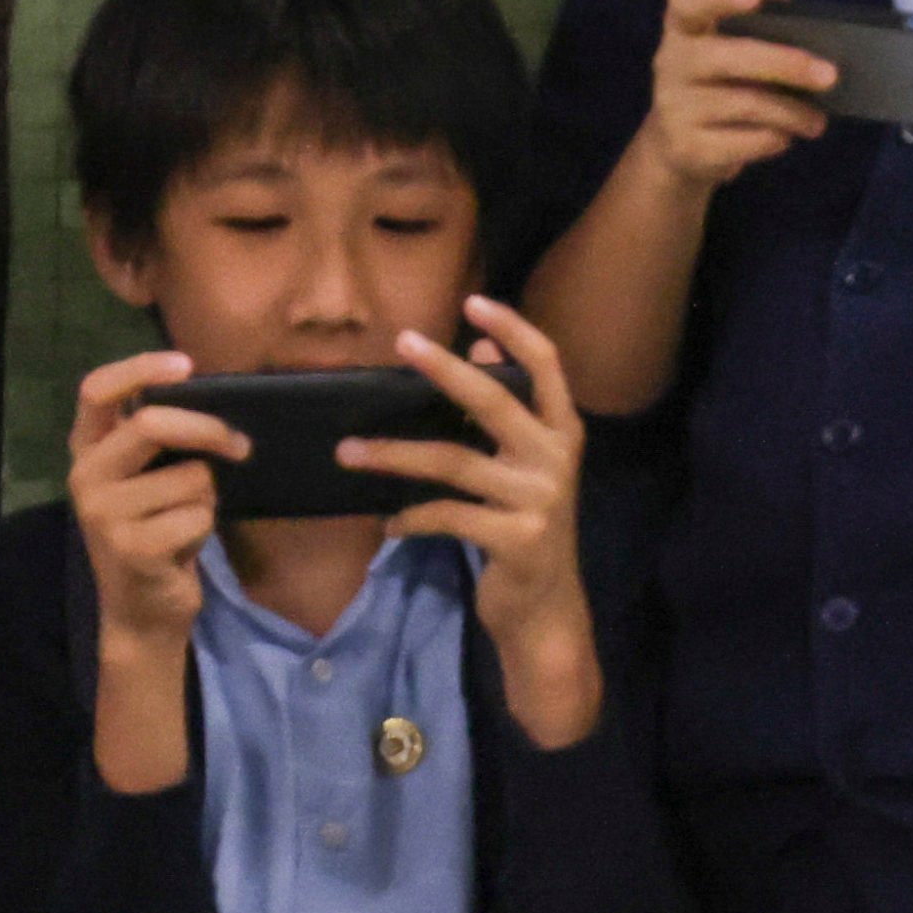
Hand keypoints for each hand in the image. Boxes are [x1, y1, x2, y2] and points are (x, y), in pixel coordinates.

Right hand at [69, 351, 243, 650]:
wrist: (142, 612)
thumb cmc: (156, 530)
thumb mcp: (150, 478)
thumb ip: (163, 439)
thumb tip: (219, 398)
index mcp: (88, 450)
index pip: (97, 390)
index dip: (141, 368)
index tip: (187, 365)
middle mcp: (85, 476)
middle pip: (151, 424)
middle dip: (209, 430)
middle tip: (241, 445)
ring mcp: (104, 515)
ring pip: (190, 476)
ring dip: (208, 497)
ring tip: (185, 521)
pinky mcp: (131, 549)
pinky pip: (198, 515)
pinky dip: (206, 529)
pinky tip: (183, 548)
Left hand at [359, 295, 603, 748]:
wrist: (547, 610)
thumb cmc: (527, 527)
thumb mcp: (527, 467)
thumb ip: (510, 414)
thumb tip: (480, 350)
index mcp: (563, 432)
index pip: (546, 365)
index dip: (513, 330)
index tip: (473, 301)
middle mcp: (557, 458)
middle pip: (495, 401)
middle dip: (444, 369)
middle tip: (403, 342)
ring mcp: (538, 500)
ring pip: (454, 462)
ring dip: (395, 454)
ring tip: (348, 450)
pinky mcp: (514, 540)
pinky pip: (447, 516)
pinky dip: (410, 517)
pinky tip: (388, 523)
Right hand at [634, 0, 832, 190]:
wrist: (682, 146)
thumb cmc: (721, 78)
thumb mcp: (734, 39)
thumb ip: (760, 5)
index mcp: (684, 26)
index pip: (688, 0)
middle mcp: (671, 62)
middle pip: (728, 57)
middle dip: (785, 64)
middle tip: (830, 75)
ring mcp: (675, 108)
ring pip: (745, 104)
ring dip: (792, 112)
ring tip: (817, 119)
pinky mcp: (687, 148)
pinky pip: (744, 143)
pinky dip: (774, 139)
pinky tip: (786, 136)